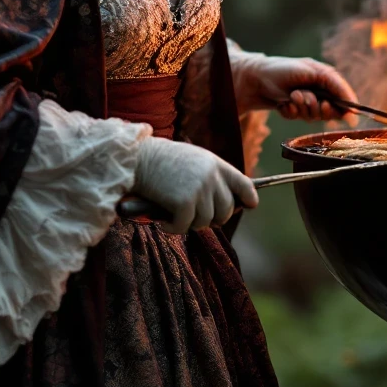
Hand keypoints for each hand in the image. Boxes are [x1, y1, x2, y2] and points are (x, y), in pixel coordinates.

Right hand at [132, 137, 258, 234]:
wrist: (136, 159)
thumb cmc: (161, 161)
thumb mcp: (193, 160)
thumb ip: (210, 176)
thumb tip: (224, 204)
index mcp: (216, 164)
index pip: (244, 184)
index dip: (248, 198)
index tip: (250, 205)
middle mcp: (212, 177)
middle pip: (226, 210)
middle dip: (213, 218)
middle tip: (194, 217)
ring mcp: (199, 190)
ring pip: (205, 222)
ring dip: (189, 223)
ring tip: (174, 213)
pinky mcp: (184, 203)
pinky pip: (185, 227)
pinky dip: (173, 227)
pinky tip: (163, 220)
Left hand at [232, 52, 359, 124]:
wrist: (257, 78)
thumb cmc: (285, 69)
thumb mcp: (314, 71)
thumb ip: (335, 85)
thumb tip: (352, 104)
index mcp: (327, 80)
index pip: (344, 100)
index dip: (344, 109)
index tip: (339, 114)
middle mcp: (319, 92)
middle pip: (330, 112)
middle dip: (317, 107)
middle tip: (308, 99)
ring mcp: (306, 103)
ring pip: (313, 117)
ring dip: (302, 108)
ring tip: (292, 95)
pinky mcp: (294, 111)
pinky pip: (298, 119)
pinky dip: (291, 112)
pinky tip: (284, 103)